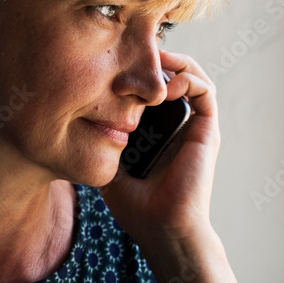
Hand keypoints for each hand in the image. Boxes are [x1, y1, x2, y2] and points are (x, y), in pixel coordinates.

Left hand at [99, 49, 220, 244]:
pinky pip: (205, 92)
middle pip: (169, 80)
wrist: (163, 229)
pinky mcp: (207, 132)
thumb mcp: (108, 170)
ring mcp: (193, 128)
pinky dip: (189, 78)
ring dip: (173, 63)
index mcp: (155, 136)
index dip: (135, 77)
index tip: (112, 66)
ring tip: (150, 59)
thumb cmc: (137, 209)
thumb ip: (99, 147)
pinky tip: (167, 83)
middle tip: (130, 52)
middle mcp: (176, 128)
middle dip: (152, 61)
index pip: (148, 95)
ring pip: (191, 78)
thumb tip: (76, 128)